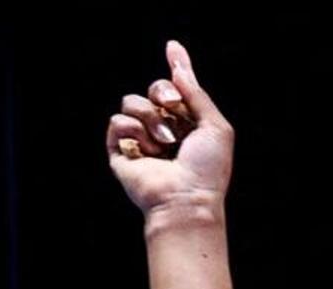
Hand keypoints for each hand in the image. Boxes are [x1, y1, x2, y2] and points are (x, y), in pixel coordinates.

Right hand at [106, 41, 236, 216]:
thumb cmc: (207, 169)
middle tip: (174, 107)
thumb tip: (180, 66)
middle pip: (153, 88)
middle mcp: (164, 129)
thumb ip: (197, 94)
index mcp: (188, 124)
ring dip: (151, 118)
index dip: (177, 67)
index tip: (173, 46)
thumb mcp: (215, 126)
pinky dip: (133, 131)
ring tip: (165, 143)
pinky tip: (147, 151)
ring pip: (131, 101)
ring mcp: (141, 139)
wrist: (186, 198)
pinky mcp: (121, 150)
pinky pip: (117, 121)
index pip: (178, 89)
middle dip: (162, 92)